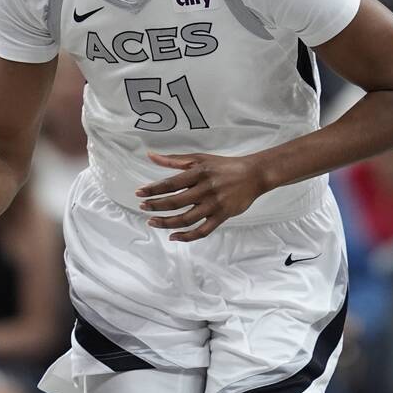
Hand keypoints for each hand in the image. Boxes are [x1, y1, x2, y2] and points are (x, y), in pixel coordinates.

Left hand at [136, 152, 266, 241]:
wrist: (253, 175)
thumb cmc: (223, 165)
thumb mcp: (199, 158)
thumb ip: (174, 160)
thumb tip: (150, 156)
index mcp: (198, 172)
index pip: (171, 183)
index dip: (153, 189)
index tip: (139, 193)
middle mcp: (205, 189)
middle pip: (176, 202)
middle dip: (156, 206)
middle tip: (143, 208)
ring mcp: (214, 204)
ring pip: (186, 219)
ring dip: (167, 223)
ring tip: (153, 222)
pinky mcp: (222, 216)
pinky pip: (202, 231)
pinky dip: (187, 236)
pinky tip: (173, 236)